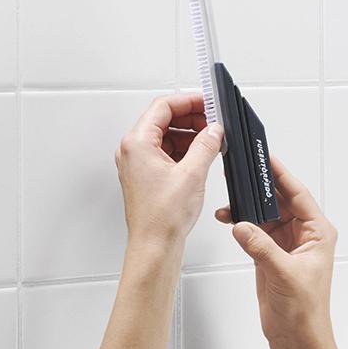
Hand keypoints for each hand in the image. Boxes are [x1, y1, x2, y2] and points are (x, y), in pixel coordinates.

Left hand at [116, 93, 223, 245]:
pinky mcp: (146, 175)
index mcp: (137, 143)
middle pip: (163, 120)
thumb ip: (206, 145)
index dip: (188, 101)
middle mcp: (133, 150)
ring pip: (166, 136)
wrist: (154, 247)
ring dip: (189, 134)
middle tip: (213, 121)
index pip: (163, 107)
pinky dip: (184, 149)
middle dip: (191, 118)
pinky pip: (166, 152)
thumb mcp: (192, 174)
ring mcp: (138, 163)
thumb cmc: (162, 218)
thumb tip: (214, 130)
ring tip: (211, 139)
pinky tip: (202, 154)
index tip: (207, 101)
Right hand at [215, 158, 346, 348]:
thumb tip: (242, 225)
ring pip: (263, 212)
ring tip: (230, 201)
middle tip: (242, 173)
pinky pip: (252, 227)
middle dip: (259, 188)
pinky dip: (240, 221)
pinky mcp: (268, 250)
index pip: (298, 194)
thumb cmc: (306, 310)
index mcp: (317, 232)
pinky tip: (229, 219)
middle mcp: (302, 233)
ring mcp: (284, 241)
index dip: (282, 174)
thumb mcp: (285, 273)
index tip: (267, 159)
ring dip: (246, 206)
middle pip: (278, 199)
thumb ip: (261, 246)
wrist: (295, 336)